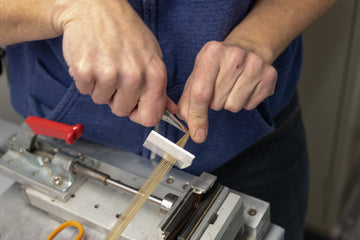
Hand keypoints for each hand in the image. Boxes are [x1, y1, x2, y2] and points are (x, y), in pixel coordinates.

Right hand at [53, 0, 166, 125]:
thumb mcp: (152, 55)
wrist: (95, 7)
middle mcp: (134, 75)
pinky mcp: (85, 70)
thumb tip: (170, 110)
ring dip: (100, 87)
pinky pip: (85, 91)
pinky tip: (92, 60)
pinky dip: (86, 80)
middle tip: (115, 74)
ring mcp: (109, 73)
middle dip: (116, 98)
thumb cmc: (126, 32)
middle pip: (122, 111)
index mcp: (155, 74)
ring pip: (102, 101)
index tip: (133, 105)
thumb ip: (159, 86)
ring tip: (104, 63)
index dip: (139, 114)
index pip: (150, 117)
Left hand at [178, 41, 276, 142]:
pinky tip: (245, 87)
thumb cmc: (217, 66)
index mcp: (211, 52)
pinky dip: (244, 102)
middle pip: (217, 103)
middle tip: (218, 89)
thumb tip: (189, 126)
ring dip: (229, 103)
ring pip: (234, 106)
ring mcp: (255, 64)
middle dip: (214, 103)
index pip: (201, 93)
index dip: (197, 117)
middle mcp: (234, 55)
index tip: (197, 135)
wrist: (247, 49)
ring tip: (232, 87)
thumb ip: (188, 101)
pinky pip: (250, 106)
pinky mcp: (269, 75)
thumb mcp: (197, 75)